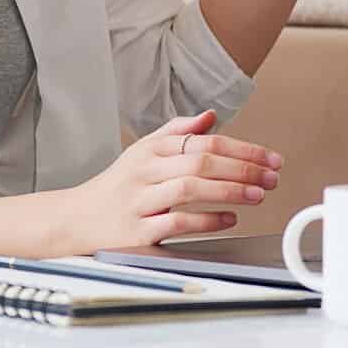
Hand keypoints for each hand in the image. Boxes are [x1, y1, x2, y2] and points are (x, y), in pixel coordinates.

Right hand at [56, 110, 283, 251]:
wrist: (75, 220)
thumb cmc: (115, 187)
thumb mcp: (143, 152)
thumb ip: (177, 133)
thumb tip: (211, 116)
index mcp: (150, 148)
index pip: (204, 141)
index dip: (243, 148)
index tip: (270, 158)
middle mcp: (144, 170)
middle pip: (201, 161)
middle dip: (243, 168)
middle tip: (272, 177)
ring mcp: (140, 200)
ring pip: (190, 187)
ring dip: (230, 190)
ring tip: (258, 195)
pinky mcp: (137, 231)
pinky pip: (177, 222)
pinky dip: (208, 221)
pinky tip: (230, 219)